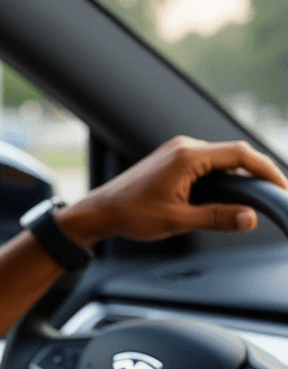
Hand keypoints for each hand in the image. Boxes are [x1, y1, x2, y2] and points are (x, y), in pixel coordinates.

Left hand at [57, 136, 287, 246]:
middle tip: (276, 194)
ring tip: (258, 196)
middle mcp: (184, 147)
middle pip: (233, 154)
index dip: (266, 170)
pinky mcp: (173, 159)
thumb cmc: (130, 214)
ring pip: (221, 159)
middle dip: (258, 173)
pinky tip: (230, 194)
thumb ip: (217, 218)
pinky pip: (207, 163)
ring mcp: (177, 151)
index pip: (240, 155)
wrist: (100, 211)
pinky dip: (223, 176)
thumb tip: (249, 218)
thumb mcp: (177, 221)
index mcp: (186, 156)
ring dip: (240, 176)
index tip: (282, 187)